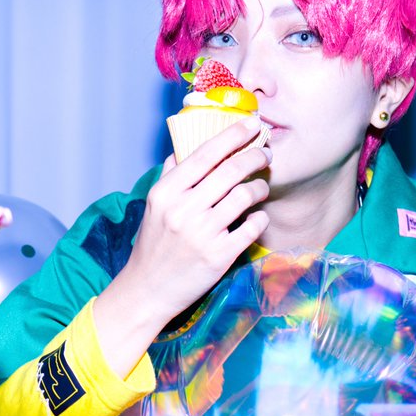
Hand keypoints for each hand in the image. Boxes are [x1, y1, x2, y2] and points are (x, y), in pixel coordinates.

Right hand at [94, 118, 270, 375]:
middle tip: (267, 152)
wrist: (148, 291)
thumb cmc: (153, 245)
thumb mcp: (154, 206)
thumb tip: (184, 147)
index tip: (252, 124)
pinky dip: (261, 218)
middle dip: (255, 156)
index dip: (233, 135)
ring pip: (245, 196)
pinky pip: (252, 227)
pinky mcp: (219, 256)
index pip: (205, 154)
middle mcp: (183, 210)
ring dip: (260, 186)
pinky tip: (258, 216)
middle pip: (231, 171)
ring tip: (262, 186)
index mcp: (166, 192)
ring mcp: (202, 234)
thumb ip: (171, 176)